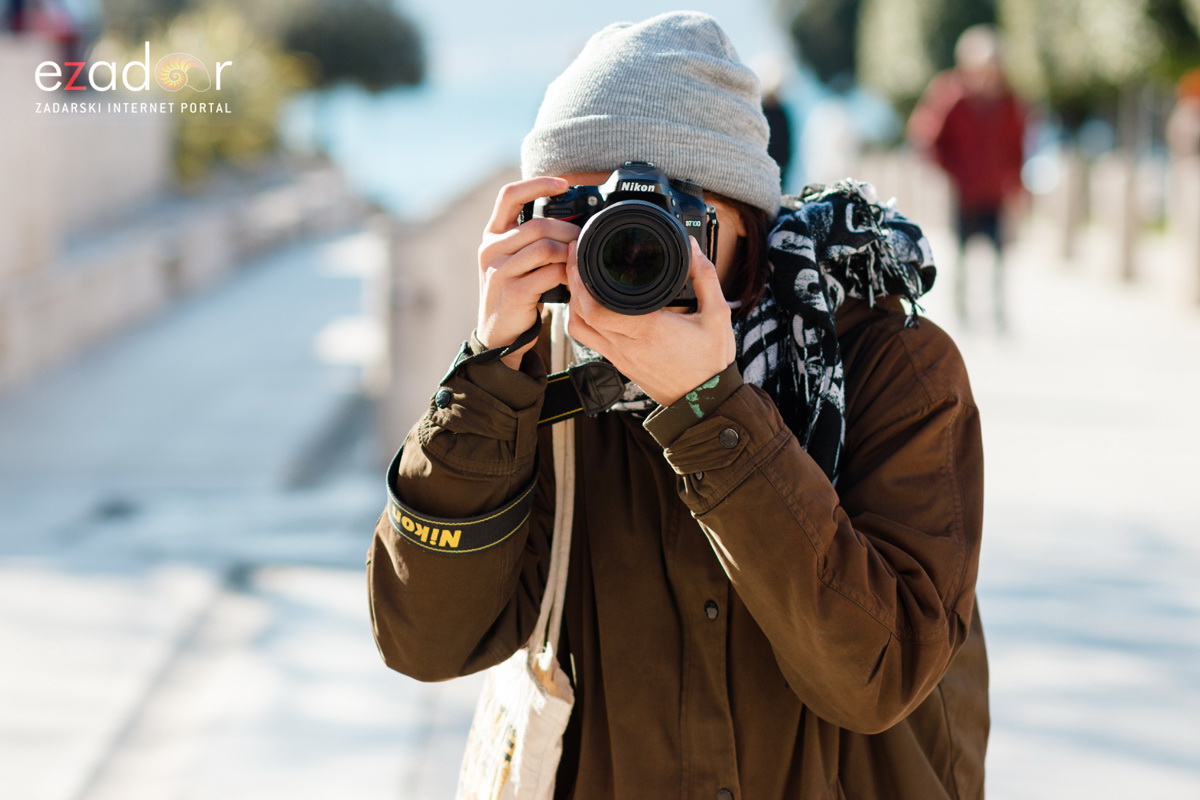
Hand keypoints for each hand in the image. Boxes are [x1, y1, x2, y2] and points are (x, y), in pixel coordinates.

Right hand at [476, 177, 579, 369]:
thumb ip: (531, 239)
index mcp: (492, 234)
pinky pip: (550, 273)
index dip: (538, 184)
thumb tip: (571, 221)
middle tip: (583, 241)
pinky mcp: (514, 291)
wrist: (500, 333)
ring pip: (546, 247)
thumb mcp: (514, 260)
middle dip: (568, 231)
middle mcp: (491, 248)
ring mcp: (499, 270)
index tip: (564, 184)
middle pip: (538, 225)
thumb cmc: (515, 292)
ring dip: (569, 254)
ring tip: (578, 262)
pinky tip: (571, 280)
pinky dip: (566, 274)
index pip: (510, 195)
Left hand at [566, 238, 735, 406]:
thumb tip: (691, 246)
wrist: (703, 402)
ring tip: (579, 276)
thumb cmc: (710, 362)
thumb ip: (705, 277)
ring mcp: (619, 356)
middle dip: (573, 280)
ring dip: (573, 301)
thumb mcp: (717, 315)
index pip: (597, 307)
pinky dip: (581, 318)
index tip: (581, 254)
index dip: (581, 279)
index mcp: (648, 329)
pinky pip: (587, 338)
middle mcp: (627, 344)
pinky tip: (589, 303)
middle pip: (581, 312)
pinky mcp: (618, 362)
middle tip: (575, 256)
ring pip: (579, 326)